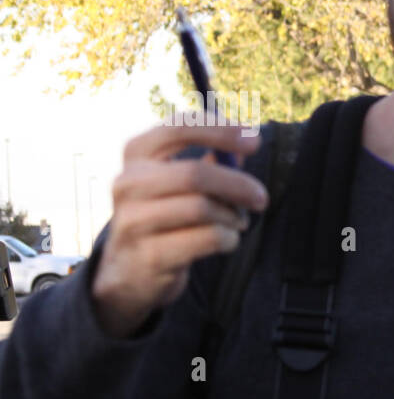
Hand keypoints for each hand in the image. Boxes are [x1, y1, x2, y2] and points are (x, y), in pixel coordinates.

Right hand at [91, 121, 268, 338]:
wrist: (129, 270)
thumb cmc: (164, 215)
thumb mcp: (177, 182)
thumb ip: (210, 162)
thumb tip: (245, 145)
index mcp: (136, 155)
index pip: (178, 128)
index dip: (220, 131)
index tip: (254, 140)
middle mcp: (127, 183)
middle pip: (195, 174)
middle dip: (238, 184)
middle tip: (261, 197)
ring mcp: (133, 220)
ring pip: (202, 208)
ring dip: (232, 216)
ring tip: (237, 222)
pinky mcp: (150, 255)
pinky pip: (208, 238)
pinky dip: (229, 238)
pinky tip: (227, 240)